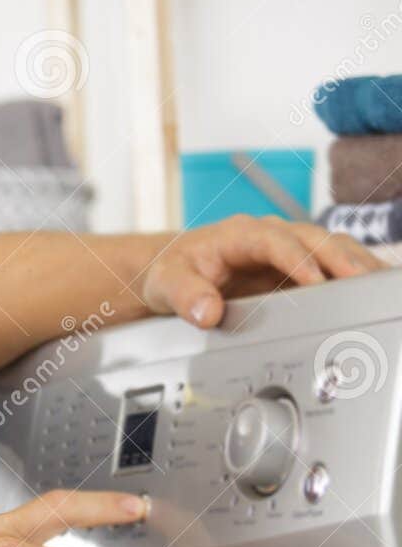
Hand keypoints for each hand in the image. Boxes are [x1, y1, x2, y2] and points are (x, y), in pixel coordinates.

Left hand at [139, 214, 385, 328]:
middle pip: (314, 239)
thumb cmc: (172, 271)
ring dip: (356, 265)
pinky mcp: (297, 267)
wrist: (173, 269)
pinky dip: (354, 274)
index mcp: (239, 234)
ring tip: (379, 285)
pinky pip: (332, 265)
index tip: (314, 280)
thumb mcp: (166, 284)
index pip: (274, 241)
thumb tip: (207, 312)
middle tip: (361, 282)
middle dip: (339, 259)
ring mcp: (287, 250)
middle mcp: (269, 236)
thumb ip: (185, 296)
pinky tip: (374, 288)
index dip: (296, 259)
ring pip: (331, 248)